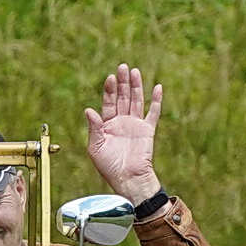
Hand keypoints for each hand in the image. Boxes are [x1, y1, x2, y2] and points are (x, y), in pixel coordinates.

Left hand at [85, 63, 163, 204]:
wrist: (127, 179)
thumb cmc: (108, 167)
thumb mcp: (95, 147)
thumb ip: (94, 128)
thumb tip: (88, 109)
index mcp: (107, 125)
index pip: (108, 103)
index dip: (109, 90)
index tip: (110, 78)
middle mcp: (121, 122)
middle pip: (122, 97)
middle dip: (122, 83)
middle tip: (122, 67)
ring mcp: (135, 124)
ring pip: (137, 100)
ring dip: (136, 86)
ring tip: (135, 71)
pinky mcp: (148, 130)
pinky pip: (153, 112)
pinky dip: (156, 100)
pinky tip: (157, 87)